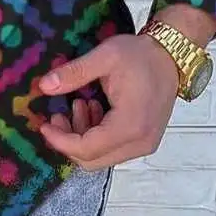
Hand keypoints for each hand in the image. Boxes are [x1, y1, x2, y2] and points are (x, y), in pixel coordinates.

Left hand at [38, 33, 179, 169]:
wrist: (171, 56)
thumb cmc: (141, 55)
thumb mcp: (104, 57)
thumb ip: (74, 73)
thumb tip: (44, 86)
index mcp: (130, 125)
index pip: (87, 149)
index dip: (60, 141)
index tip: (44, 125)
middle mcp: (140, 142)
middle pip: (93, 160)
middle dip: (69, 141)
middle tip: (58, 115)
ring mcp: (144, 144)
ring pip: (102, 157)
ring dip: (82, 136)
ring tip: (79, 103)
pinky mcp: (145, 140)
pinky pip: (113, 149)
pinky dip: (96, 135)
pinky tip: (94, 109)